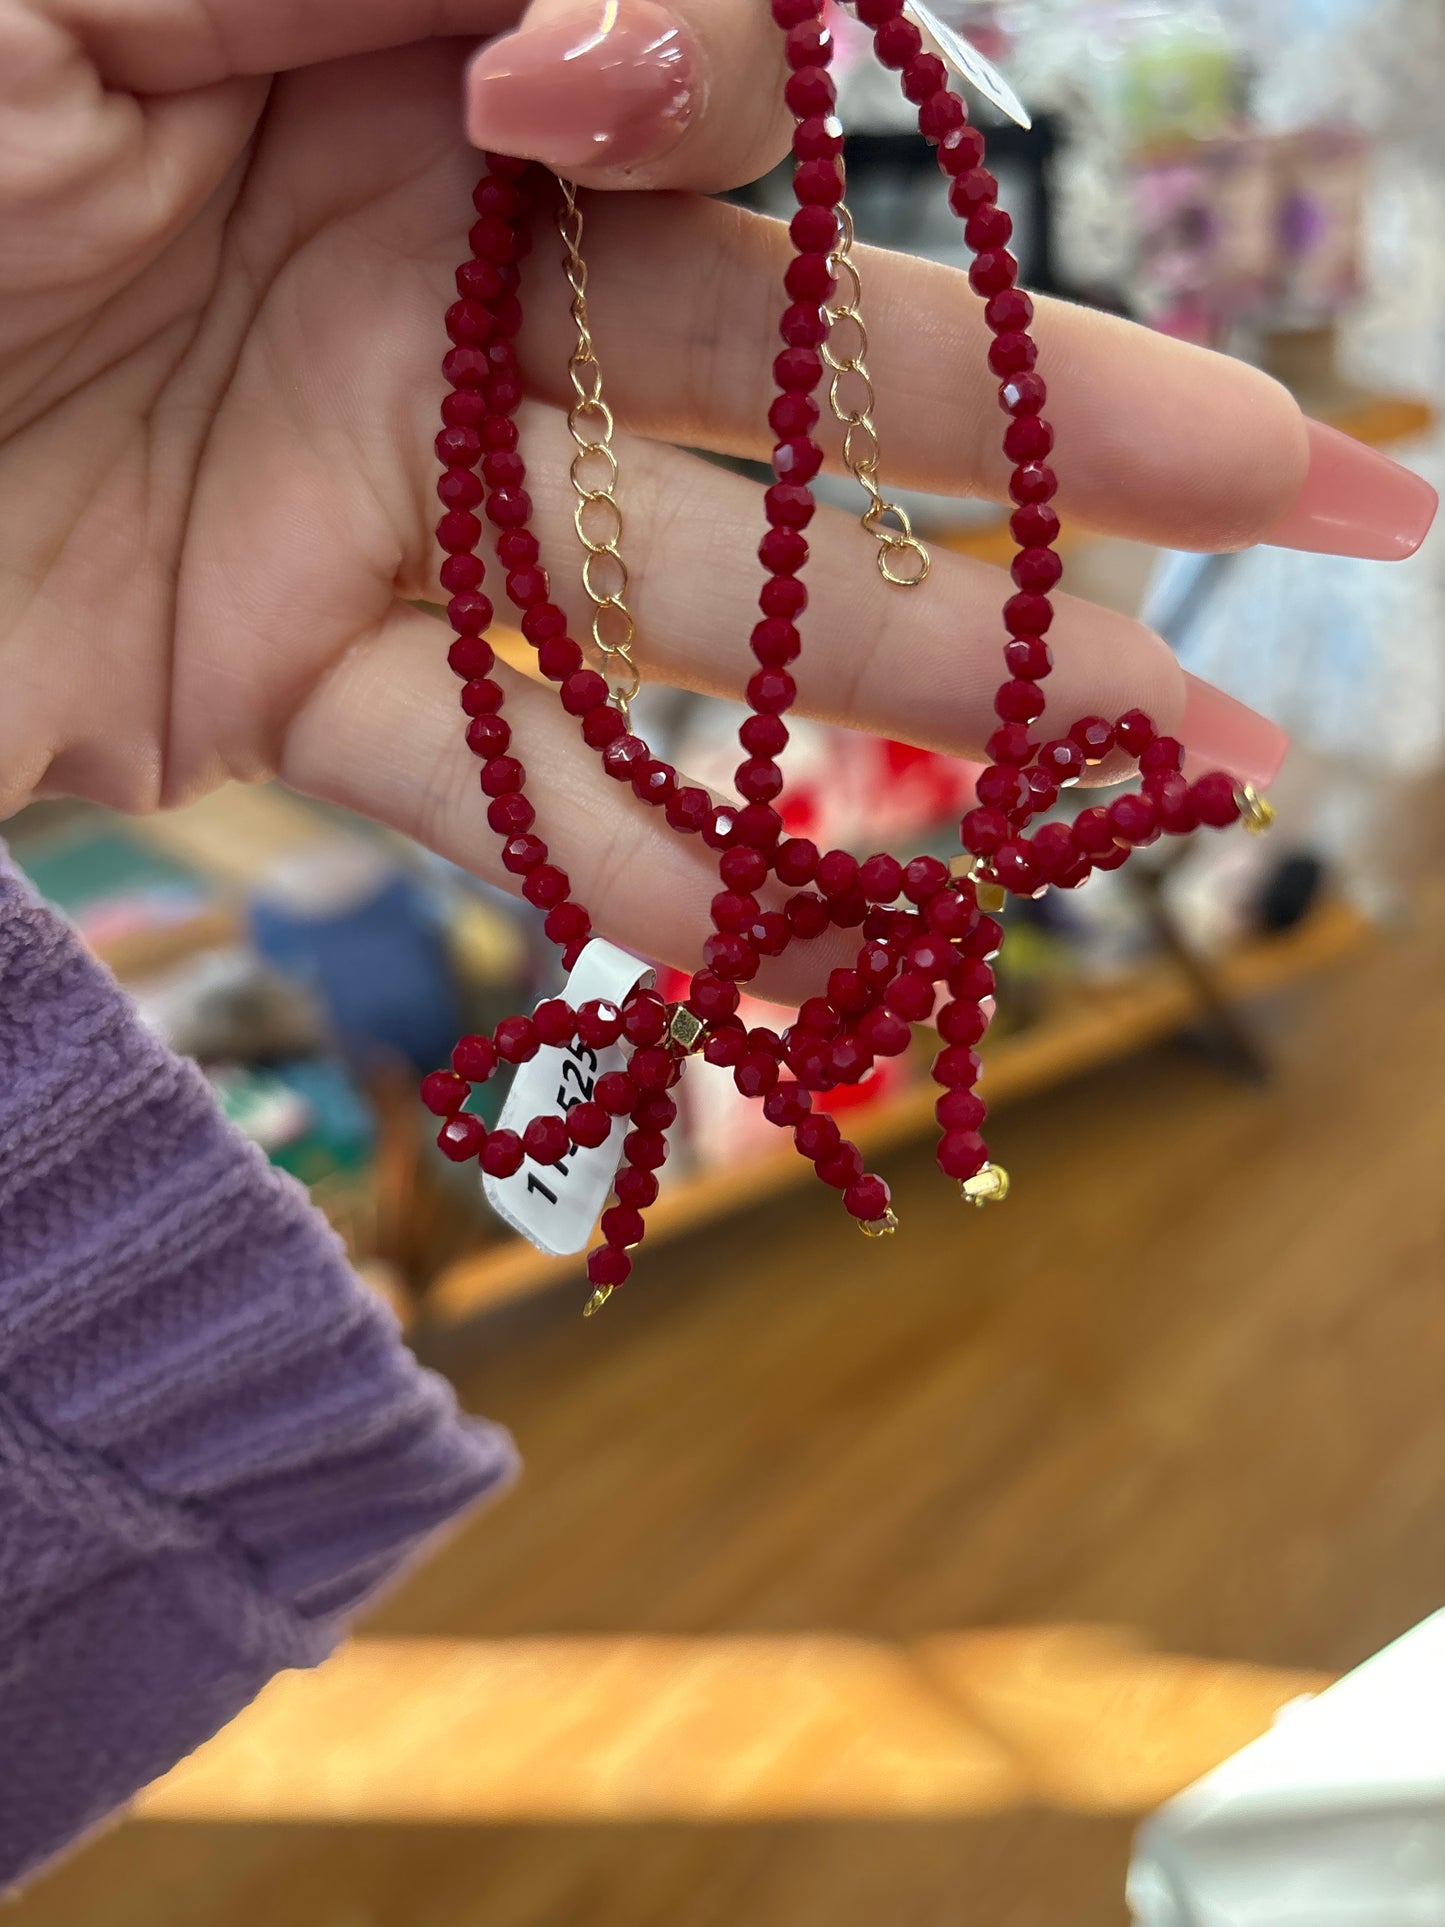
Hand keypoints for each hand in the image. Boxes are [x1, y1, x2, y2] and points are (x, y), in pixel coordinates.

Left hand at [1, 0, 1433, 992]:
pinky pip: (512, 793)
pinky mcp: (281, 688)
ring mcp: (381, 502)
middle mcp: (440, 281)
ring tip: (1178, 763)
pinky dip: (666, 878)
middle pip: (821, 375)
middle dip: (1092, 444)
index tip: (580, 101)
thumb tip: (622, 15)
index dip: (716, 83)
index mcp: (404, 55)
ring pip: (723, 616)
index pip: (709, 83)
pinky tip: (836, 955)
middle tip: (1346, 495)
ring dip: (954, 703)